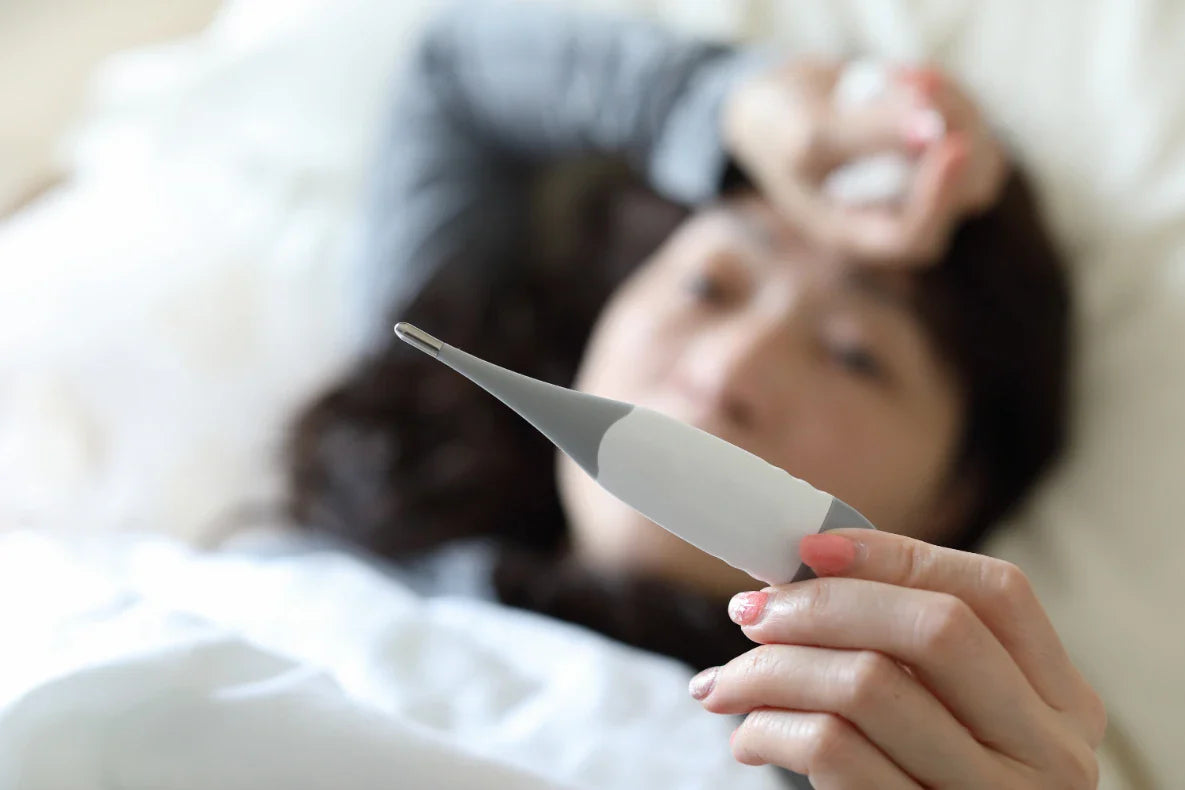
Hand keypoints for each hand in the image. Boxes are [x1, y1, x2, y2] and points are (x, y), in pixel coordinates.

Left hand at [688, 530, 1105, 787]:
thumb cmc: (926, 785)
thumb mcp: (955, 718)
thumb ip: (907, 647)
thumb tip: (805, 568)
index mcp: (1061, 701)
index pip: (995, 591)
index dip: (897, 555)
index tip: (809, 548)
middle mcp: (1046, 751)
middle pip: (934, 629)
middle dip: (823, 605)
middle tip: (751, 612)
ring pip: (867, 687)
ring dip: (772, 670)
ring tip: (725, 682)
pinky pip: (833, 752)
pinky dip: (769, 729)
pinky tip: (748, 736)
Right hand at [722, 60, 1007, 263]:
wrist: (779, 102)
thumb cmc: (778, 128)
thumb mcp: (807, 133)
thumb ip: (864, 135)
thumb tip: (931, 129)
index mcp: (855, 232)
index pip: (913, 237)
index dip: (938, 199)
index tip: (950, 145)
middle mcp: (896, 212)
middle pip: (963, 194)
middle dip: (956, 133)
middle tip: (924, 85)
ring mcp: (921, 179)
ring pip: (979, 156)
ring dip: (956, 107)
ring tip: (911, 73)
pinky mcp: (936, 144)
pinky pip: (969, 123)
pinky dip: (949, 93)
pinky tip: (911, 73)